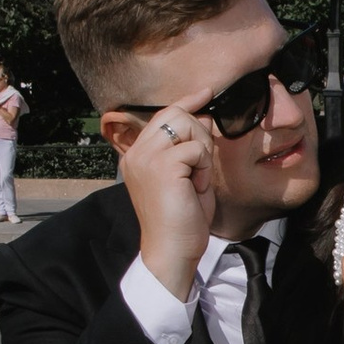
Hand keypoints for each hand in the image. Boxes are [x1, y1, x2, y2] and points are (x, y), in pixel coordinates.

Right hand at [118, 102, 218, 298]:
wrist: (172, 251)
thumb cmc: (182, 220)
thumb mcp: (186, 177)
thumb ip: (191, 148)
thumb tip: (203, 116)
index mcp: (138, 156)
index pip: (163, 116)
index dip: (187, 101)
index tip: (206, 92)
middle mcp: (136, 153)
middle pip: (175, 114)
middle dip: (199, 135)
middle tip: (200, 168)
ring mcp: (145, 158)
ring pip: (186, 125)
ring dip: (202, 152)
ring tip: (195, 180)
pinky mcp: (160, 166)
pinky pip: (195, 148)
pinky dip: (203, 168)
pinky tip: (195, 189)